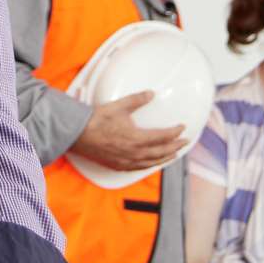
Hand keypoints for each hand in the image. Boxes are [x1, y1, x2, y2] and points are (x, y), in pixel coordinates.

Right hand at [68, 91, 188, 171]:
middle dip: (175, 146)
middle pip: (161, 152)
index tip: (182, 128)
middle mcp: (135, 153)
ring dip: (165, 158)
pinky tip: (152, 163)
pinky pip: (140, 168)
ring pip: (152, 162)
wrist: (79, 134)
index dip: (175, 133)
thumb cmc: (97, 121)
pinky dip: (150, 165)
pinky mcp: (119, 165)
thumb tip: (150, 94)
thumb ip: (137, 100)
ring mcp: (127, 161)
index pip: (163, 137)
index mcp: (137, 139)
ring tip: (173, 154)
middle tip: (184, 142)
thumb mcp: (119, 106)